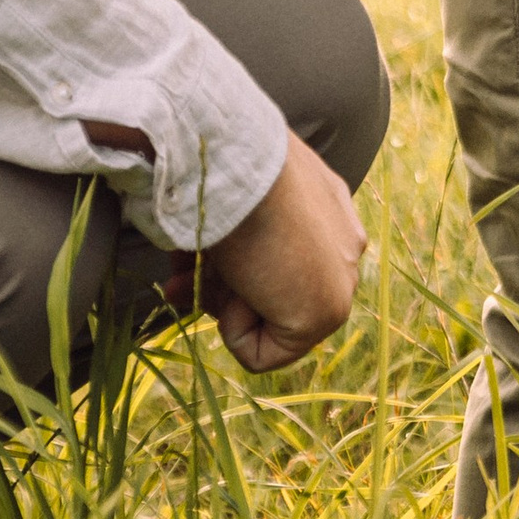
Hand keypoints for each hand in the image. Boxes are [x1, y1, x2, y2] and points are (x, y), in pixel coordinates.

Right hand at [198, 136, 367, 370]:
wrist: (236, 164)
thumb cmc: (225, 168)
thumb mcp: (229, 200)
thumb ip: (231, 236)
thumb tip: (202, 260)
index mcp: (326, 207)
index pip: (278, 259)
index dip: (228, 265)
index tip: (190, 257)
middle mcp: (341, 243)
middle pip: (272, 291)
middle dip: (216, 289)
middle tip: (177, 275)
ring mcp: (339, 280)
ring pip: (268, 320)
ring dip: (219, 303)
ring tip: (185, 276)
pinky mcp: (325, 313)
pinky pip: (265, 354)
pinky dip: (233, 333)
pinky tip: (231, 292)